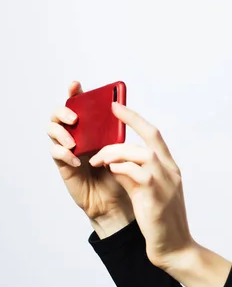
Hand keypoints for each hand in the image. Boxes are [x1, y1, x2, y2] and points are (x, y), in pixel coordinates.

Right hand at [47, 81, 134, 231]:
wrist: (118, 202)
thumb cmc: (122, 174)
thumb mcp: (124, 149)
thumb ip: (117, 131)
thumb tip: (119, 110)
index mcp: (93, 128)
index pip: (80, 104)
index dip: (75, 92)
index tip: (76, 85)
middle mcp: (78, 135)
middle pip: (60, 113)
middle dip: (64, 111)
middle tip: (76, 118)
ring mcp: (69, 149)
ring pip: (52, 130)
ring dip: (61, 132)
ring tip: (75, 142)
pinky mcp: (64, 165)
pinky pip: (55, 153)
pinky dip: (64, 153)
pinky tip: (78, 161)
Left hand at [88, 102, 193, 269]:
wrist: (175, 247)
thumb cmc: (160, 222)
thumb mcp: (147, 193)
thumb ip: (133, 176)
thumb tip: (114, 163)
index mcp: (170, 169)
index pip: (155, 136)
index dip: (136, 119)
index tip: (117, 106)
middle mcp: (170, 172)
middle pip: (151, 137)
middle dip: (129, 121)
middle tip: (108, 114)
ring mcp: (166, 183)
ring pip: (142, 153)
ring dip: (117, 152)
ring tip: (100, 158)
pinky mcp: (156, 196)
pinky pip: (137, 174)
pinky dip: (121, 168)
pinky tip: (110, 171)